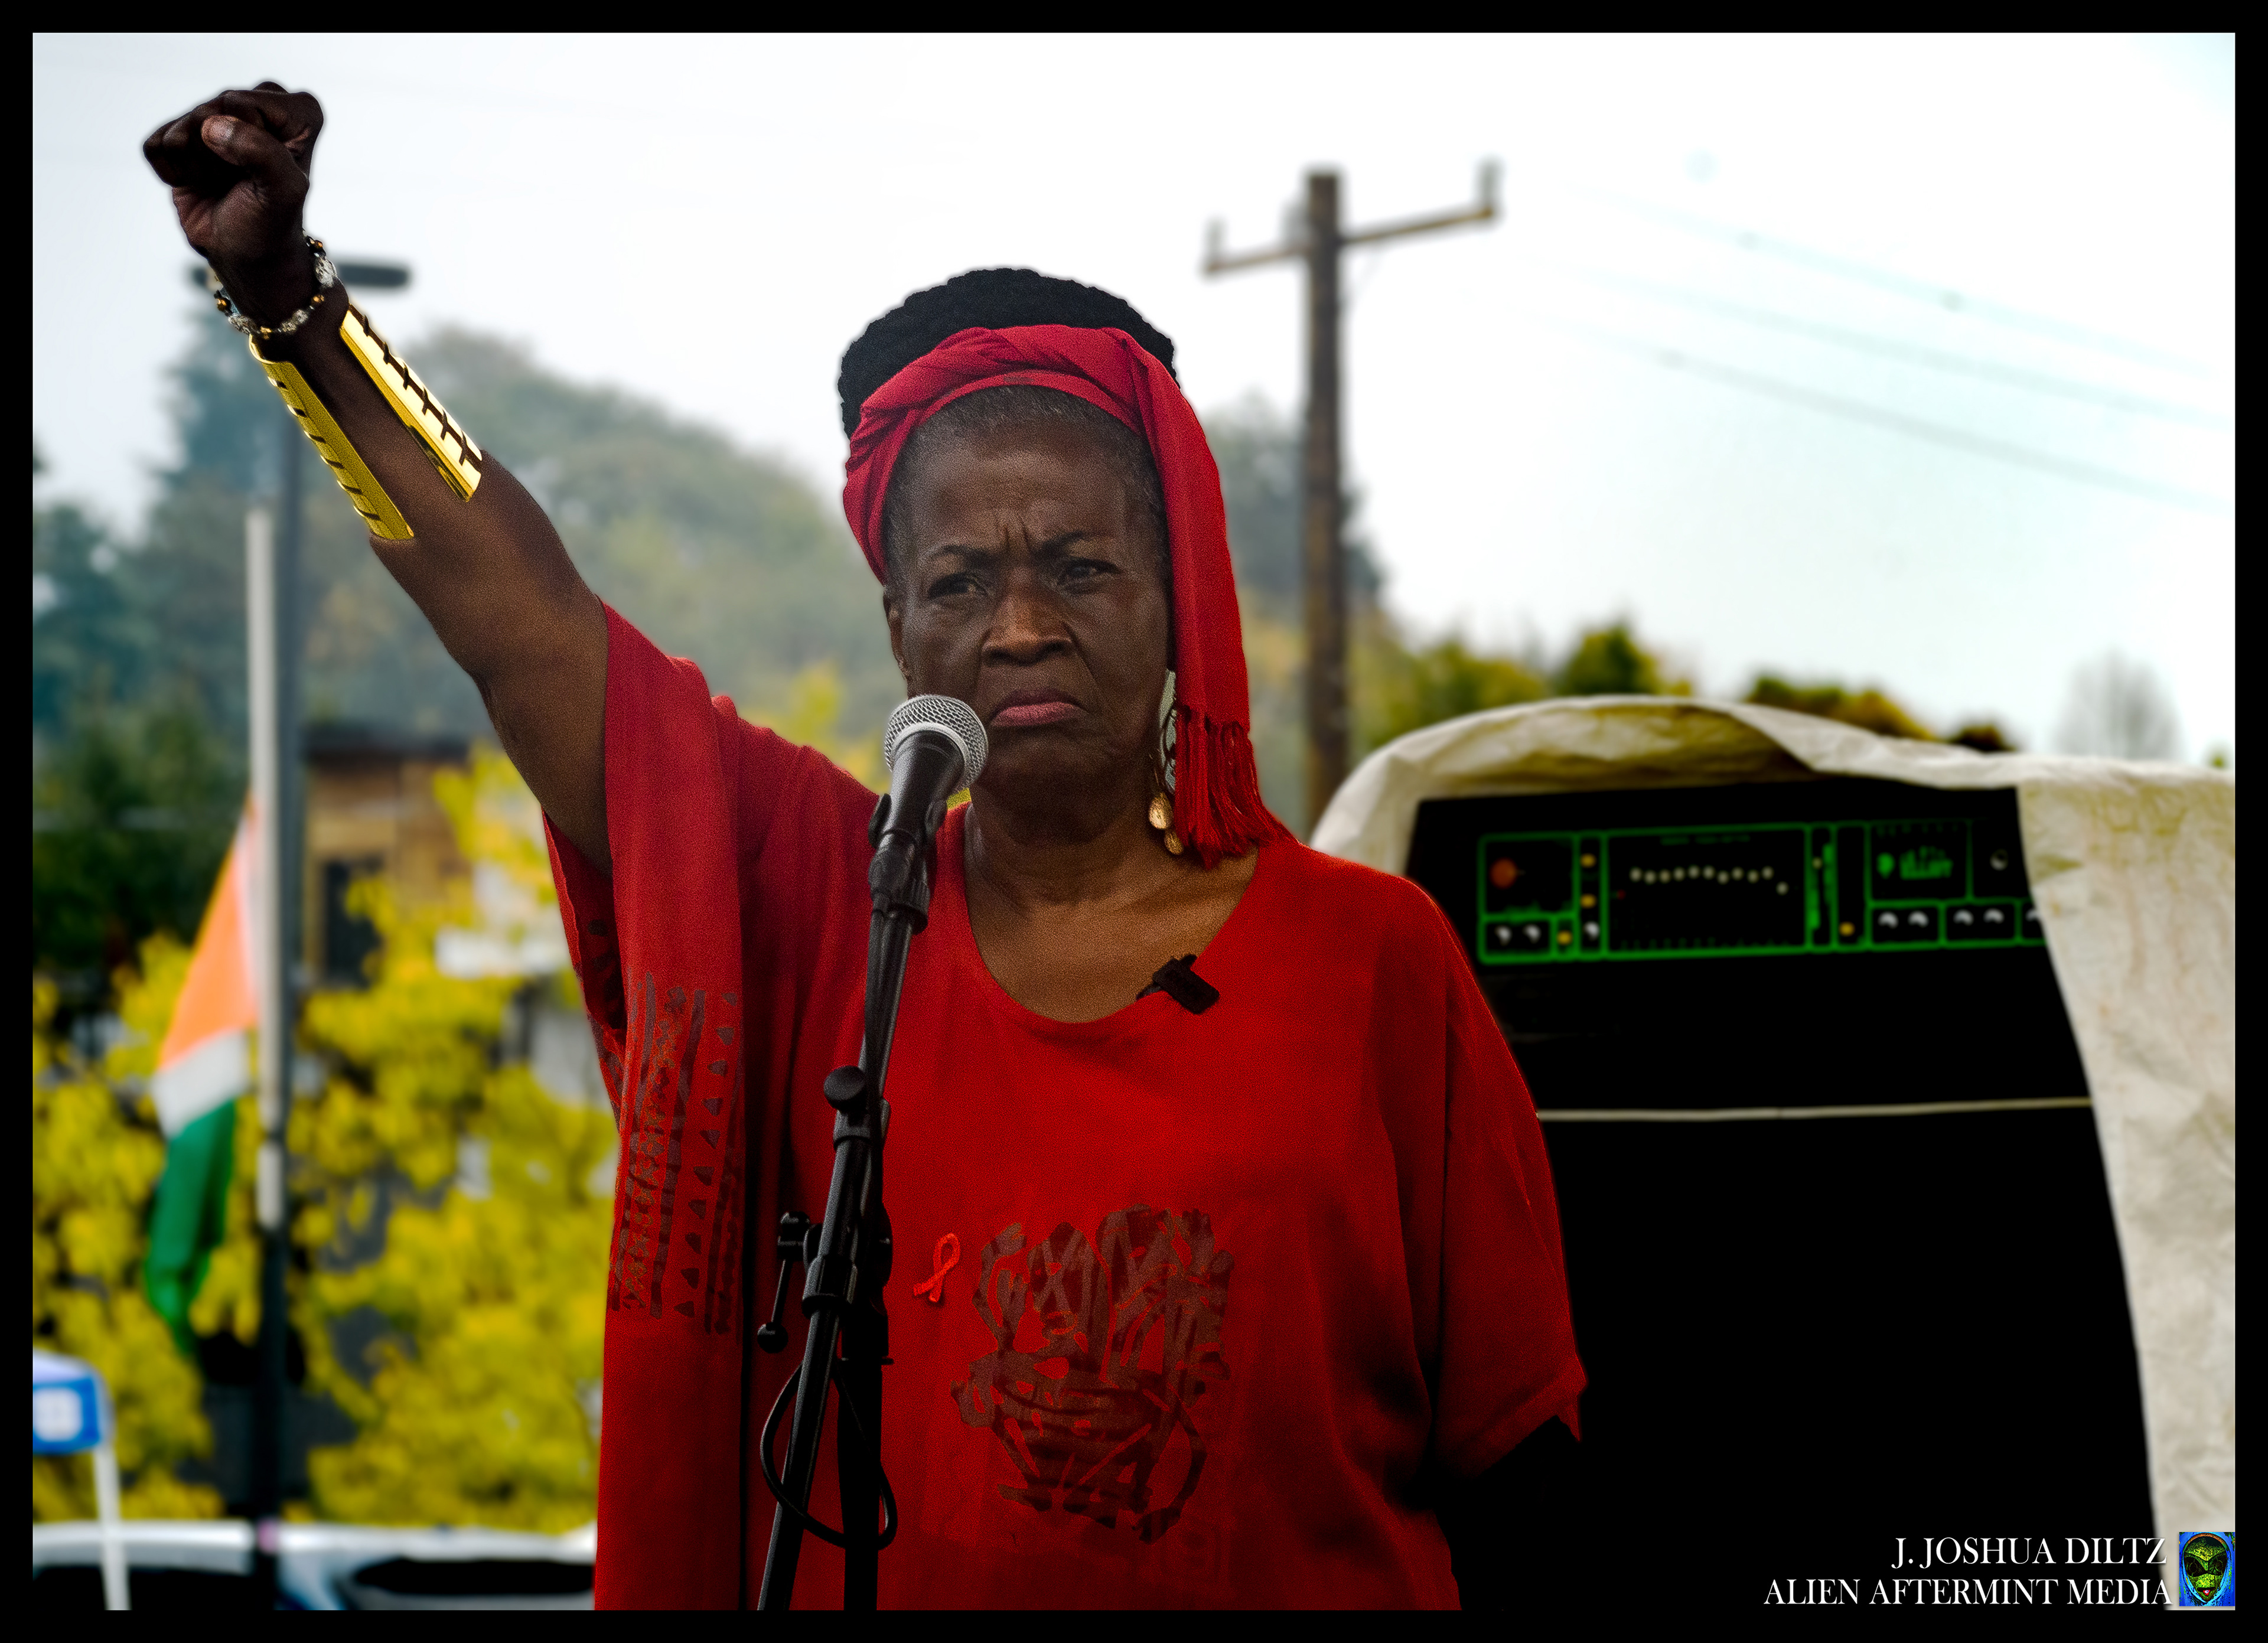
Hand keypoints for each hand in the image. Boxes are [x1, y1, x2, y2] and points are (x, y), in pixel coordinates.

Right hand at [144, 82, 323, 324]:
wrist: (244, 254)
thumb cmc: (271, 223)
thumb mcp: (285, 192)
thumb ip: (263, 152)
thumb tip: (213, 126)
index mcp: (297, 112)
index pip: (242, 103)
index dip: (246, 144)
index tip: (263, 174)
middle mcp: (256, 105)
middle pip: (207, 112)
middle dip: (216, 157)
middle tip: (237, 182)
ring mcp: (215, 116)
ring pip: (179, 130)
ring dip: (195, 167)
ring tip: (219, 183)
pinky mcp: (178, 134)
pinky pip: (155, 145)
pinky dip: (172, 172)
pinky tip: (197, 182)